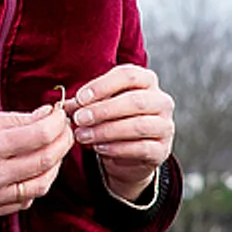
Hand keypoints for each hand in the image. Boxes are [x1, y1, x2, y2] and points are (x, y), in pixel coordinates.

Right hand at [0, 107, 72, 216]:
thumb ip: (12, 120)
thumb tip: (44, 116)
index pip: (40, 136)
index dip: (57, 123)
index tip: (59, 114)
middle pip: (46, 161)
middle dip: (63, 142)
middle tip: (64, 130)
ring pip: (40, 186)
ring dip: (54, 167)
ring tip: (52, 150)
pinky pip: (23, 202)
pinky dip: (35, 185)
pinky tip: (33, 171)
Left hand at [66, 63, 175, 202]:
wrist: (130, 156)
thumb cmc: (115, 122)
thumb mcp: (100, 108)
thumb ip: (85, 104)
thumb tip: (66, 105)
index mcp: (147, 82)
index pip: (128, 75)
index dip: (103, 85)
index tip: (80, 98)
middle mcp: (161, 101)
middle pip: (134, 100)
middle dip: (103, 110)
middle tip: (79, 119)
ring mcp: (165, 126)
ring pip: (138, 125)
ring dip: (106, 131)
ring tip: (83, 136)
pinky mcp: (162, 150)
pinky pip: (142, 148)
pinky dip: (117, 148)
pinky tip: (99, 147)